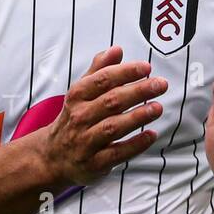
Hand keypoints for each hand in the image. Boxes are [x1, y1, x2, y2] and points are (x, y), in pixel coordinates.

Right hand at [34, 46, 167, 187]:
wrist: (54, 156)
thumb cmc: (75, 118)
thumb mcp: (81, 92)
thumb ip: (99, 70)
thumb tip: (117, 50)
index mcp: (77, 97)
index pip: (102, 80)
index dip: (125, 72)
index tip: (146, 67)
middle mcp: (79, 118)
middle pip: (111, 102)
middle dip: (138, 91)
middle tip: (160, 84)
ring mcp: (86, 142)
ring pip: (113, 127)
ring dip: (138, 116)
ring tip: (158, 107)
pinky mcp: (95, 163)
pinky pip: (117, 153)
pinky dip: (135, 144)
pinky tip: (151, 134)